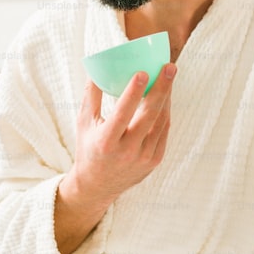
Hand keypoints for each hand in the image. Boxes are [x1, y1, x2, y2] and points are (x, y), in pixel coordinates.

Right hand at [53, 63, 175, 253]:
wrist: (98, 185)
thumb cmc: (88, 148)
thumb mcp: (83, 124)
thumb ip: (91, 97)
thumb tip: (96, 69)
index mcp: (106, 141)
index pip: (122, 113)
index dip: (133, 93)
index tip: (143, 72)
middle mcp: (127, 151)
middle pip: (149, 115)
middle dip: (162, 89)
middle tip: (169, 67)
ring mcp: (143, 157)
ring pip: (160, 121)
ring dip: (166, 97)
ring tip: (168, 75)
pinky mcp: (154, 160)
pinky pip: (163, 131)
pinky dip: (165, 112)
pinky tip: (166, 96)